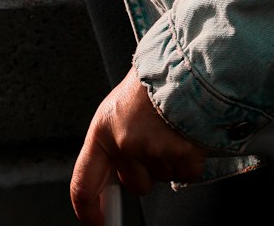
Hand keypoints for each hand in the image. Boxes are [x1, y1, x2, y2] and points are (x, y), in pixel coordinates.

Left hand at [70, 69, 204, 223]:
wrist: (184, 63)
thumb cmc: (150, 84)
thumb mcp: (120, 109)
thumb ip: (114, 141)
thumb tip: (111, 176)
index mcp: (103, 130)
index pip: (83, 182)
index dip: (88, 208)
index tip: (96, 221)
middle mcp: (123, 143)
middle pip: (135, 184)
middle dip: (147, 171)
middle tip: (155, 141)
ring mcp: (152, 151)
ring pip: (162, 177)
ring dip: (169, 159)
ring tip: (170, 128)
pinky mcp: (181, 155)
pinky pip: (186, 174)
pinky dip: (190, 160)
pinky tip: (186, 135)